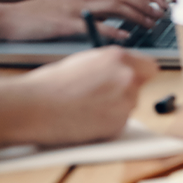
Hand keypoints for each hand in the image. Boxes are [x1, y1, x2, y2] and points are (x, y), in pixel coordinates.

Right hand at [1, 0, 169, 40]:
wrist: (12, 16)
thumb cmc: (43, 13)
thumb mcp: (73, 4)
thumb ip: (97, 6)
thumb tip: (124, 17)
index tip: (165, 1)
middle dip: (150, 4)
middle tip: (165, 16)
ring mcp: (76, 6)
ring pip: (115, 5)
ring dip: (137, 16)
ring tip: (152, 25)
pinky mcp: (65, 22)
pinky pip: (93, 25)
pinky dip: (111, 31)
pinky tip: (125, 37)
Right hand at [15, 47, 157, 146]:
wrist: (34, 107)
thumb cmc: (50, 84)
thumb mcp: (83, 61)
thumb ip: (108, 64)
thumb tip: (121, 69)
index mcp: (117, 57)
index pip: (149, 66)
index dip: (138, 73)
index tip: (131, 79)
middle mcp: (127, 77)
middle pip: (140, 86)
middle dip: (125, 91)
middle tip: (102, 96)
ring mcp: (125, 102)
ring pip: (129, 105)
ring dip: (114, 108)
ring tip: (85, 107)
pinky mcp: (117, 125)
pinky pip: (118, 124)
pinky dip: (106, 124)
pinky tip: (84, 119)